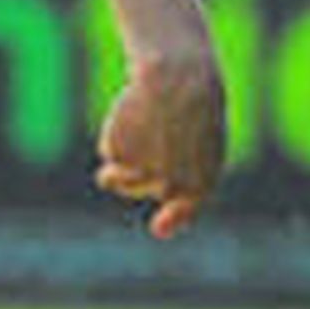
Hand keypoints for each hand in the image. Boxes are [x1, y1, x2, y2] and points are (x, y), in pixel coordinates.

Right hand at [95, 50, 227, 240]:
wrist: (178, 75)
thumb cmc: (195, 109)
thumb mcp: (201, 150)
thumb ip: (185, 193)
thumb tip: (158, 234)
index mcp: (200, 185)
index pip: (182, 210)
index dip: (171, 211)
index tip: (159, 216)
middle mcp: (171, 186)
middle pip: (142, 188)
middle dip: (142, 163)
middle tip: (160, 128)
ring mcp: (144, 172)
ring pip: (114, 179)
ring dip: (119, 158)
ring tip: (139, 124)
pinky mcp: (119, 154)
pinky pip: (108, 153)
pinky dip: (114, 134)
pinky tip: (132, 113)